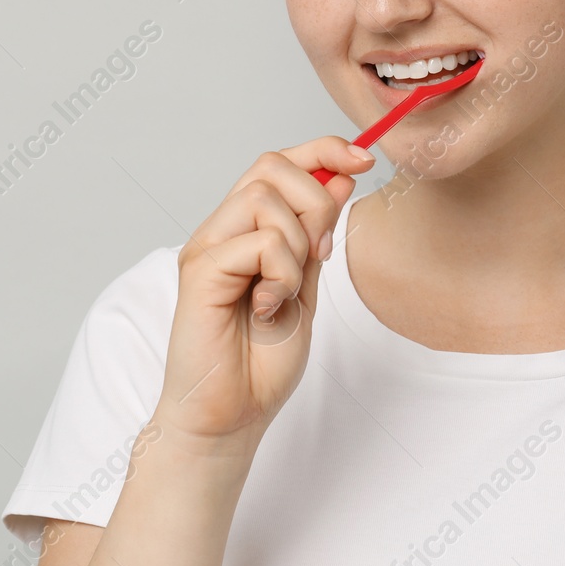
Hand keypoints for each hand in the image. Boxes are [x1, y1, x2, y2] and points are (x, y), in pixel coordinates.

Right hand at [152, 136, 373, 444]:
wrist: (230, 416)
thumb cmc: (260, 361)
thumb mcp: (305, 286)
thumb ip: (317, 235)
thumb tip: (341, 176)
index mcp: (244, 230)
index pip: (279, 163)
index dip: (323, 150)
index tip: (365, 160)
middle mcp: (220, 231)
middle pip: (270, 166)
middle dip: (315, 199)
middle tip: (319, 254)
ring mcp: (206, 248)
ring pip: (264, 198)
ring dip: (297, 245)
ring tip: (286, 291)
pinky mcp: (199, 272)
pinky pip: (259, 243)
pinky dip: (281, 274)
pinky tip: (268, 308)